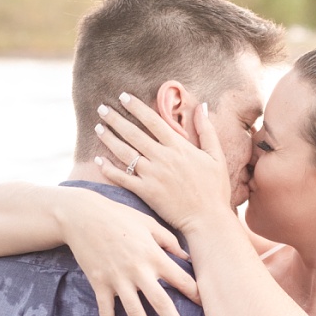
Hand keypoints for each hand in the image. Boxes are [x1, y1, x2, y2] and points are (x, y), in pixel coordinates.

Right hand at [55, 186, 201, 315]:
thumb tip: (187, 257)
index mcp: (154, 256)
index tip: (208, 309)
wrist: (82, 216)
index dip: (196, 295)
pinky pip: (105, 309)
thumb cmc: (119, 216)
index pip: (181, 280)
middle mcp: (138, 271)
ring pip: (135, 311)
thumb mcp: (149, 224)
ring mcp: (117, 279)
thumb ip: (170, 242)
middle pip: (161, 302)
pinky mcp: (99, 283)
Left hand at [92, 91, 234, 236]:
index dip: (136, 107)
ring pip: (125, 152)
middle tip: (102, 108)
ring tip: (98, 128)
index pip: (153, 121)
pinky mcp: (145, 192)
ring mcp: (152, 175)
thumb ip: (207, 130)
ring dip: (109, 138)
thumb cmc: (215, 189)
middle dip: (115, 118)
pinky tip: (99, 160)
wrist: (208, 219)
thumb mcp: (217, 156)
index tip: (123, 96)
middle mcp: (163, 158)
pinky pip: (122, 178)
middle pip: (133, 133)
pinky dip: (109, 169)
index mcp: (179, 147)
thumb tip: (201, 106)